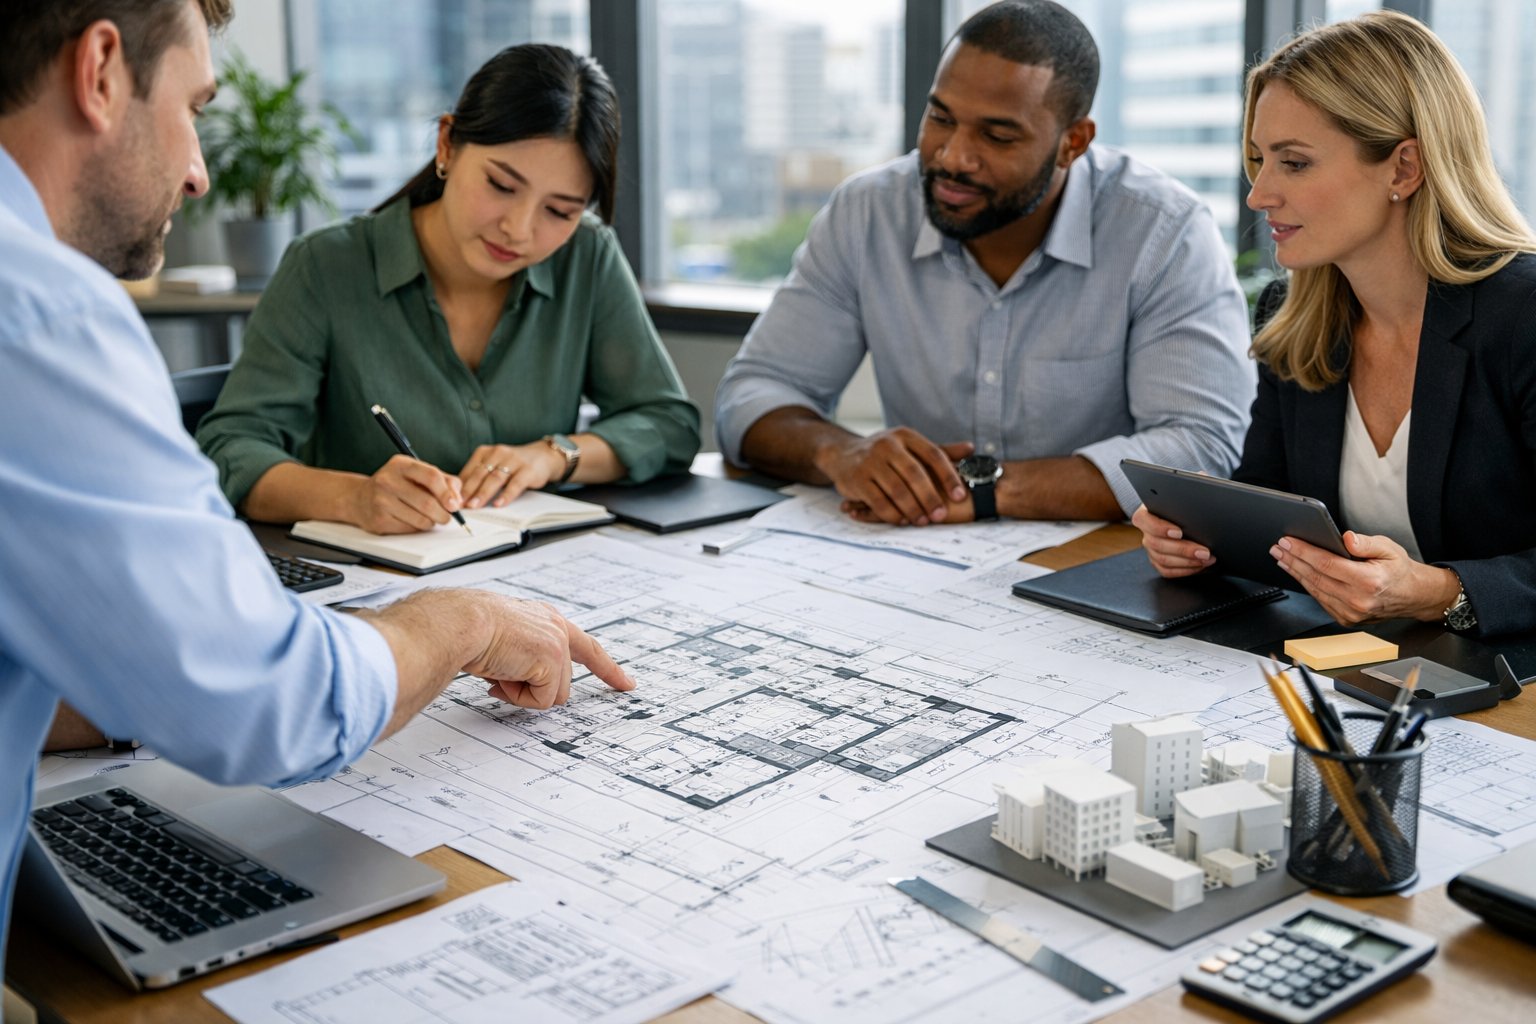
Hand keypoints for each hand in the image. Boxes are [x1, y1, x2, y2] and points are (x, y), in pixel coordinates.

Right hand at [350, 454, 464, 533]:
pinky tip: (412, 520)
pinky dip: (417, 528)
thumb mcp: (419, 474)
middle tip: (447, 517)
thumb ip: (444, 481)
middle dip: (443, 514)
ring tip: (429, 518)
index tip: (455, 505)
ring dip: (432, 522)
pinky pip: (409, 529)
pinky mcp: (378, 519)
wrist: (361, 498)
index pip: (431, 476)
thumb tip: (458, 499)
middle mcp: (388, 480)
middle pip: (427, 502)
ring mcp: (381, 500)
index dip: (447, 493)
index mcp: (401, 464)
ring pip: (420, 519)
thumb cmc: (398, 485)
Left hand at [459, 442, 564, 508]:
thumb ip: (478, 477)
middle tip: (459, 505)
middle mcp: (498, 453)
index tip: (451, 500)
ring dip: (483, 493)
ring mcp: (514, 460)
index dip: (459, 486)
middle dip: (468, 491)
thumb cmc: (513, 465)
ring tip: (474, 506)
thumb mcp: (493, 465)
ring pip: (495, 478)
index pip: (469, 470)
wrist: (543, 456)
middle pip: (480, 474)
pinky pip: (515, 484)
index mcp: (485, 452)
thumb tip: (458, 496)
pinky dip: (506, 495)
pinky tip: (499, 504)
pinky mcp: (528, 470)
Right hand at [466, 598, 635, 709]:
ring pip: (552, 695)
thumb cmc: (468, 628)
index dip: (607, 668)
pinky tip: (500, 676)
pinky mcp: (551, 660)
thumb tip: (519, 682)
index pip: (586, 647)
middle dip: (531, 690)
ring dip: (520, 692)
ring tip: (497, 671)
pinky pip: (541, 700)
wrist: (460, 623)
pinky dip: (518, 696)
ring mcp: (558, 644)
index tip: (626, 683)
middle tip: (499, 677)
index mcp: (546, 619)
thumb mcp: (504, 641)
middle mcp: (557, 627)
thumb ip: (523, 657)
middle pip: (561, 683)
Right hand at [816, 428, 971, 525]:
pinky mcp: (856, 479)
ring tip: (923, 521)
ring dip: (912, 509)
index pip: (933, 454)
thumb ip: (940, 451)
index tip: (960, 495)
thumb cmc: (885, 454)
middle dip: (930, 497)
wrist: (842, 454)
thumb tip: (971, 450)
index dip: (948, 476)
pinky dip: (892, 514)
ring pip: (896, 490)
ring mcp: (869, 462)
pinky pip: (878, 501)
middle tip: (941, 515)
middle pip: (914, 474)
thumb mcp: (910, 447)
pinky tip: (903, 521)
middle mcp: (886, 445)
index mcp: (905, 435)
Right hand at [1132, 503, 1214, 577]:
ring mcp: (1150, 549)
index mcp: (1145, 515)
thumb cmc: (1179, 507)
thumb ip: (1183, 505)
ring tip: (1207, 559)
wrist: (1179, 516)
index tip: (1179, 532)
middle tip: (1204, 552)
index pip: (1146, 521)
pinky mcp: (1157, 562)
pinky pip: (1167, 571)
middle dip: (1183, 550)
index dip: (1161, 528)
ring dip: (1188, 562)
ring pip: (1163, 560)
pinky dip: (1185, 570)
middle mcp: (1146, 533)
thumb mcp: (1179, 501)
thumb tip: (1201, 509)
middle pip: (1157, 544)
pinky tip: (1199, 566)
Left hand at [1270, 531, 1460, 624]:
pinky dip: (1308, 586)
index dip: (1303, 552)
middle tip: (1278, 547)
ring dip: (1295, 573)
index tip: (1288, 541)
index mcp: (1368, 581)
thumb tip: (1346, 538)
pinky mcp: (1346, 619)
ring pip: (1315, 590)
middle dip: (1293, 560)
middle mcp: (1358, 600)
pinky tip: (1298, 573)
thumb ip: (1366, 542)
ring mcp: (1351, 613)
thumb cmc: (1400, 571)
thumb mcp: (1389, 548)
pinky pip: (1321, 600)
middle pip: (1315, 577)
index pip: (1326, 564)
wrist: (1414, 596)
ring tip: (1283, 558)